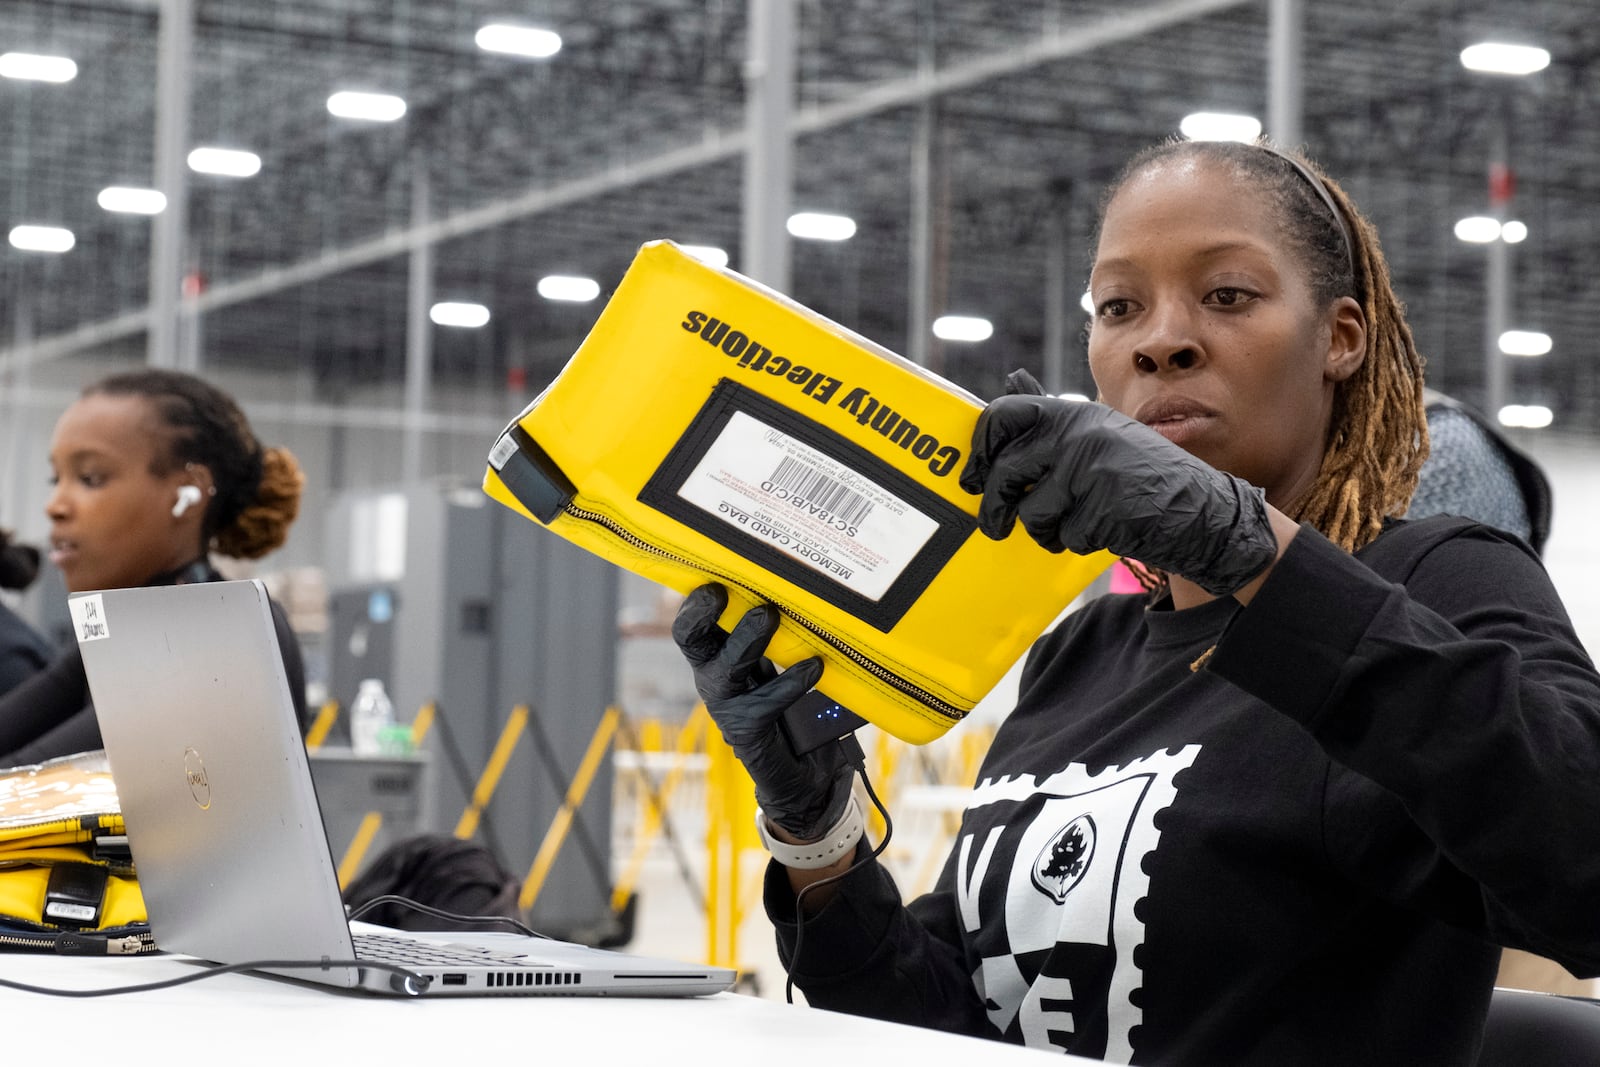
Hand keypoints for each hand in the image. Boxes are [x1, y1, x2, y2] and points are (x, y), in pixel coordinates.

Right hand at [671, 584, 854, 840]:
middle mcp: (713, 679)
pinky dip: (792, 681)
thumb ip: (782, 633)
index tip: (710, 578)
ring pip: (726, 669)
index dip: (693, 603)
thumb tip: (801, 586)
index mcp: (716, 657)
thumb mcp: (781, 664)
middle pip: (691, 642)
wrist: (801, 772)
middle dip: (699, 615)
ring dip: (745, 639)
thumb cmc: (789, 707)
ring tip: (768, 614)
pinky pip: (767, 702)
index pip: (692, 625)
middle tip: (720, 590)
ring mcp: (727, 707)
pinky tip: (814, 665)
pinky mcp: (748, 731)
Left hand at [957, 371, 1277, 596]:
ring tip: (1066, 527)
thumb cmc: (1142, 475)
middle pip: (1006, 471)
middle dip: (994, 506)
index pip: (1003, 415)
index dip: (980, 448)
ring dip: (1043, 529)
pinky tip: (1100, 531)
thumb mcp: (1100, 432)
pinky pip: (1063, 535)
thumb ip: (1054, 418)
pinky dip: (1075, 542)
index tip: (972, 476)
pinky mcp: (1103, 508)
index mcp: (1073, 412)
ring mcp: (1090, 470)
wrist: (1200, 511)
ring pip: (1031, 511)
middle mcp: (1078, 434)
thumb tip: (1010, 381)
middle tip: (995, 524)